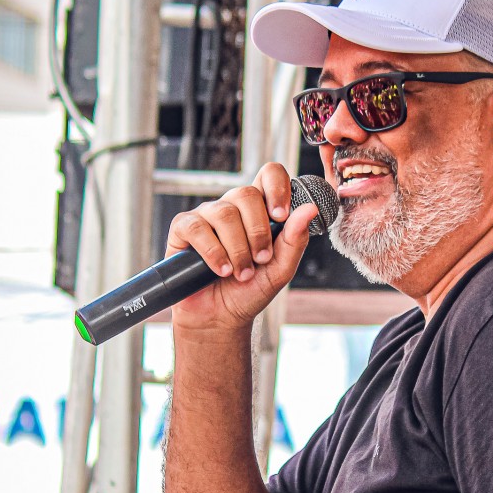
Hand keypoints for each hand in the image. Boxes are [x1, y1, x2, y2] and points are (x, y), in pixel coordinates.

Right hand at [165, 163, 319, 331]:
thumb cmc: (249, 290)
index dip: (277, 187)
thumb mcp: (280, 269)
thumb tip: (310, 209)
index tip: (281, 215)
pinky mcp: (183, 229)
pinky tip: (221, 269)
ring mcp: (206, 216)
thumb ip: (295, 239)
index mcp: (259, 210)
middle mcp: (232, 207)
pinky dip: (213, 252)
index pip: (269, 174)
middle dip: (257, 231)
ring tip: (241, 273)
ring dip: (237, 249)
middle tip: (260, 259)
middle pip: (246, 193)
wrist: (220, 318)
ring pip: (223, 213)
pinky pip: (197, 227)